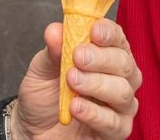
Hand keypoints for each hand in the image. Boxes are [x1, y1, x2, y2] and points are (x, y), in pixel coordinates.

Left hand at [12, 19, 140, 139]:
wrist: (35, 130)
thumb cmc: (45, 96)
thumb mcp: (42, 69)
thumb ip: (52, 51)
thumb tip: (55, 31)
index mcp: (105, 55)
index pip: (117, 38)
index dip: (108, 32)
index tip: (94, 30)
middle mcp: (119, 77)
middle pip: (124, 63)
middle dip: (101, 58)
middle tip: (78, 57)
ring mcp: (121, 105)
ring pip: (123, 91)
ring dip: (96, 84)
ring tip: (72, 82)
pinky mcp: (117, 130)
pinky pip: (114, 122)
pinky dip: (94, 113)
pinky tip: (76, 107)